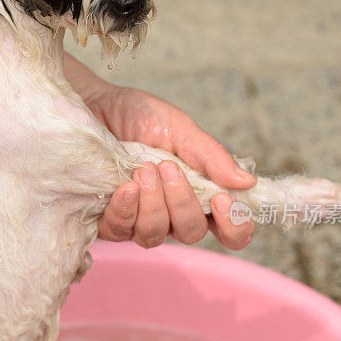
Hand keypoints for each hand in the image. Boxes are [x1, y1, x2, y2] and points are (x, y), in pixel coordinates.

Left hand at [84, 83, 256, 249]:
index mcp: (199, 193)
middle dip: (182, 203)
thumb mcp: (180, 128)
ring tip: (142, 171)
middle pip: (191, 234)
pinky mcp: (108, 220)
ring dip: (152, 204)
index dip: (234, 225)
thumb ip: (211, 156)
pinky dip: (125, 210)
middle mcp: (171, 213)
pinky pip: (120, 232)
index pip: (229, 229)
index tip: (221, 200)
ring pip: (155, 236)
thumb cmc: (138, 116)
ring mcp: (138, 220)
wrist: (93, 105)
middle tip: (168, 167)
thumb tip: (247, 182)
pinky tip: (125, 187)